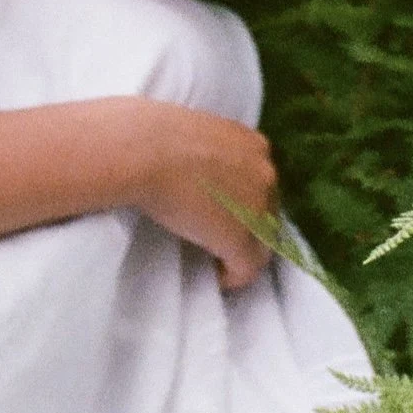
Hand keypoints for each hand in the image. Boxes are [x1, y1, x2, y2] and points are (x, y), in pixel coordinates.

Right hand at [119, 98, 280, 291]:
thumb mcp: (194, 135)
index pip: (261, 182)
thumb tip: (193, 168)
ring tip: (220, 260)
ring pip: (262, 243)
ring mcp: (257, 208)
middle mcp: (265, 174)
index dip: (246, 201)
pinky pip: (246, 269)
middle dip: (248, 226)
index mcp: (254, 146)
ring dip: (243, 252)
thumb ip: (208, 153)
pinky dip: (233, 277)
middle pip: (268, 212)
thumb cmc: (153, 137)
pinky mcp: (239, 240)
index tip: (225, 211)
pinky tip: (218, 277)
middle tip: (221, 236)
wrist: (144, 152)